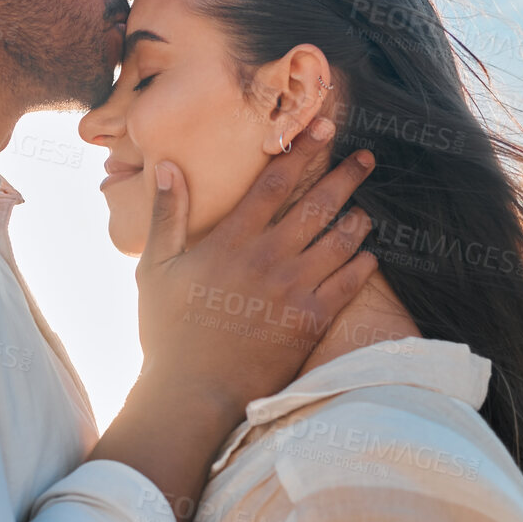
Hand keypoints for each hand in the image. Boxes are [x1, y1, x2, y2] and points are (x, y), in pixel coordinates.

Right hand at [89, 117, 375, 521]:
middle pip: (317, 205)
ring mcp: (293, 290)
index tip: (323, 129)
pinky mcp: (310, 322)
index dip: (302, 152)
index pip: (274, 184)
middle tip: (366, 158)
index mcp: (230, 241)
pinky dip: (362, 264)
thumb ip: (166, 215)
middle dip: (345, 176)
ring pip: (339, 242)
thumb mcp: (154, 268)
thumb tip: (169, 165)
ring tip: (366, 208)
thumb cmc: (167, 331)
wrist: (192, 392)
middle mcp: (267, 258)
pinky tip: (369, 254)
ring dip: (357, 219)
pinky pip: (348, 284)